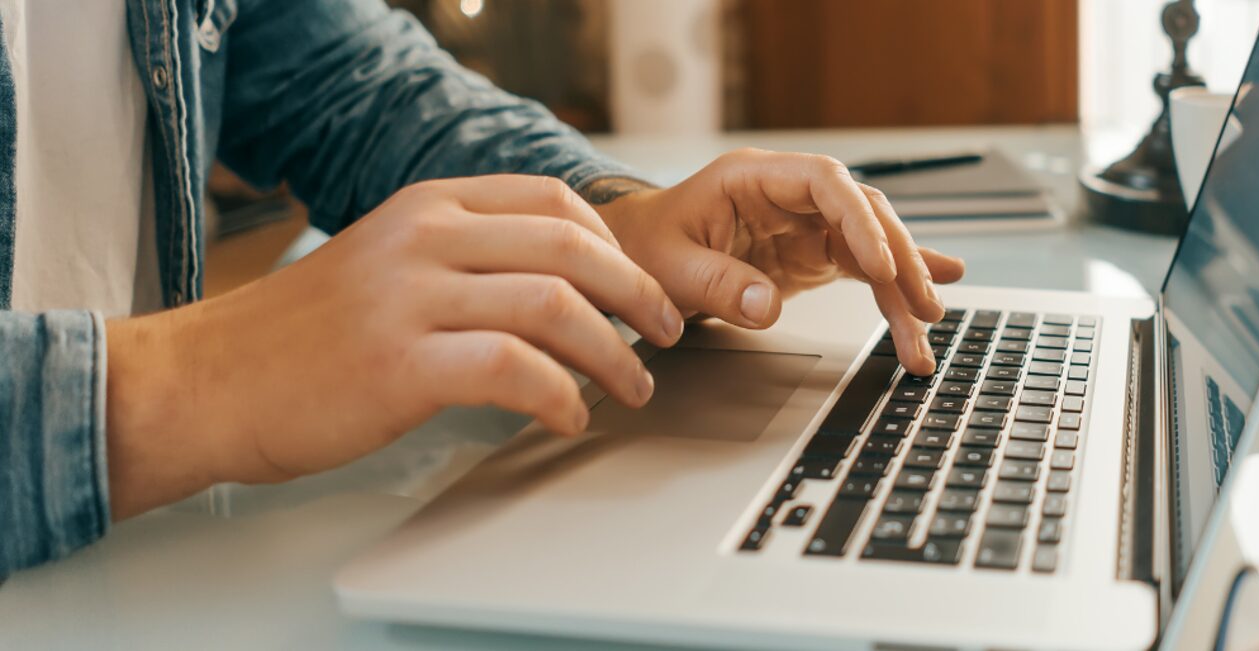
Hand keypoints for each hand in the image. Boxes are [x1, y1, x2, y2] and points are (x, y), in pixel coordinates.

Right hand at [105, 175, 683, 517]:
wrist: (208, 381)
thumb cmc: (301, 337)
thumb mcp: (385, 262)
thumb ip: (461, 256)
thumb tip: (559, 284)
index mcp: (426, 205)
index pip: (553, 202)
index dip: (615, 248)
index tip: (639, 288)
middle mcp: (424, 238)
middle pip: (571, 247)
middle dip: (637, 294)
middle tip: (665, 335)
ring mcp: (412, 298)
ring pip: (555, 305)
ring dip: (614, 354)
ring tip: (631, 388)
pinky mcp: (401, 364)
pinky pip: (515, 370)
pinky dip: (560, 396)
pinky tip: (567, 417)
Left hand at [591, 149, 965, 375]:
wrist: (634, 251)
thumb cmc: (645, 245)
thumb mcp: (669, 267)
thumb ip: (717, 285)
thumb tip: (765, 308)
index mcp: (755, 177)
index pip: (827, 183)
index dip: (859, 220)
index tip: (881, 265)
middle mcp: (789, 195)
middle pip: (863, 213)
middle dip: (898, 259)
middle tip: (921, 305)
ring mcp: (804, 224)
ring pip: (871, 246)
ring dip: (902, 286)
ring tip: (928, 326)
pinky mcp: (810, 254)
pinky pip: (861, 269)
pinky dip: (892, 289)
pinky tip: (928, 300)